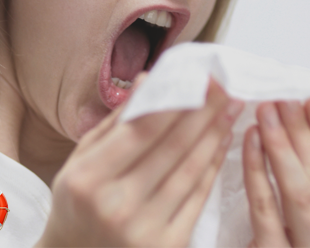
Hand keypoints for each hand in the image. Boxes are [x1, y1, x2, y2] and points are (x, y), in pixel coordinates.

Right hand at [36, 78, 243, 246]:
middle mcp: (116, 206)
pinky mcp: (167, 246)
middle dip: (204, 112)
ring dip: (215, 135)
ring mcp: (144, 230)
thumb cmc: (78, 204)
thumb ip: (115, 123)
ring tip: (231, 109)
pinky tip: (221, 143)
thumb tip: (147, 81)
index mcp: (88, 179)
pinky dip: (212, 167)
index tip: (199, 79)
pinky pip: (198, 198)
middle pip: (172, 147)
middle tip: (226, 86)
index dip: (176, 101)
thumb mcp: (81, 160)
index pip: (141, 130)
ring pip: (190, 171)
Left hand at [243, 98, 309, 247]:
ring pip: (298, 189)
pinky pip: (265, 207)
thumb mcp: (304, 222)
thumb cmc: (285, 247)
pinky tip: (250, 142)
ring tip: (266, 111)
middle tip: (285, 98)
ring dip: (282, 144)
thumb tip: (293, 133)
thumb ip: (306, 187)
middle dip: (302, 132)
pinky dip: (257, 170)